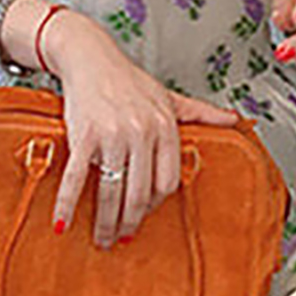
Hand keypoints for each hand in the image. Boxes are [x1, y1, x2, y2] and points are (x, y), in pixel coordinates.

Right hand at [49, 14, 241, 248]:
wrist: (89, 56)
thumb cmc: (128, 80)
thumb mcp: (168, 96)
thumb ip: (200, 113)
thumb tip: (234, 120)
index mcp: (165, 127)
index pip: (168, 180)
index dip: (155, 205)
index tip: (144, 218)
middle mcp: (142, 132)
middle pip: (140, 192)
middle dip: (130, 222)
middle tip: (120, 239)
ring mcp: (112, 134)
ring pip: (112, 190)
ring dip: (105, 221)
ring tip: (101, 239)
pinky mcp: (84, 134)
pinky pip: (75, 178)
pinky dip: (66, 204)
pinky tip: (61, 223)